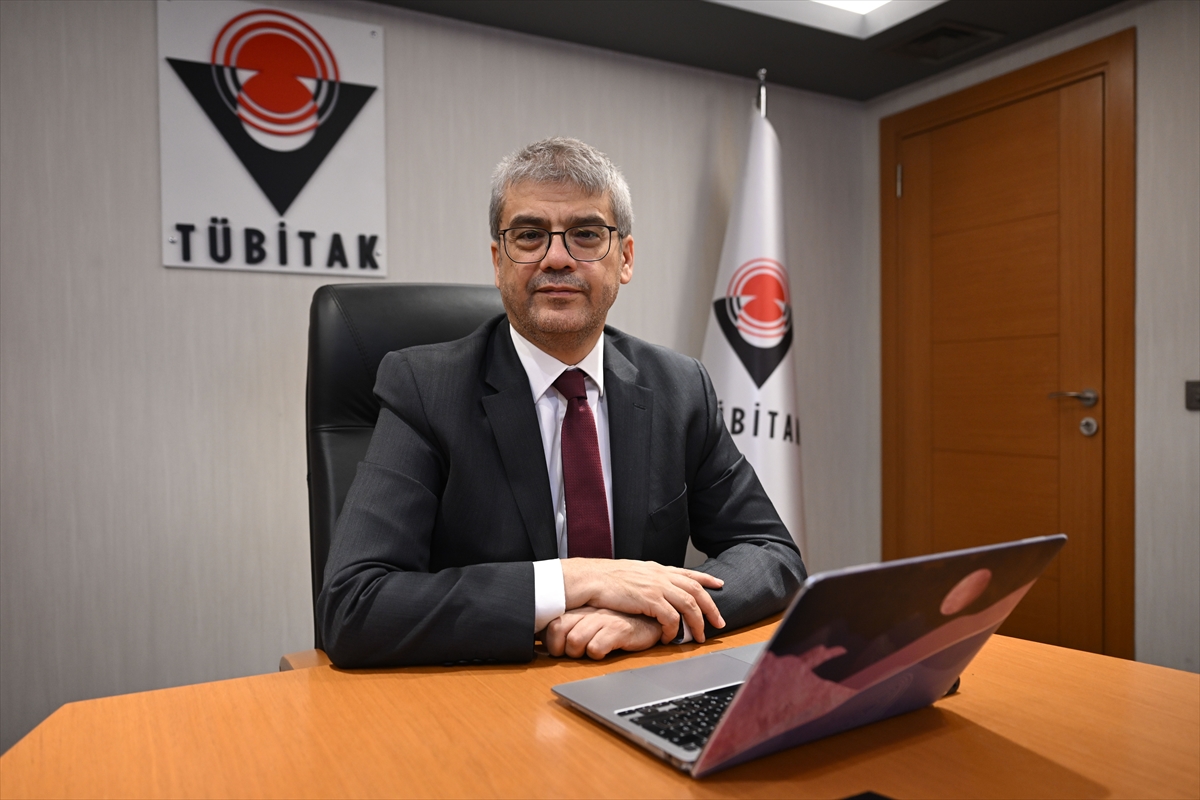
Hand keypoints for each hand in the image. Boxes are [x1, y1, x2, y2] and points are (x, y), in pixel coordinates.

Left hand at [543, 607, 661, 658]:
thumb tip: (545, 642)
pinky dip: (596, 654)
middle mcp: (589, 611)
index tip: (558, 650)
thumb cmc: (618, 624)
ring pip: (574, 640)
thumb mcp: (592, 622)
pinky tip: (605, 651)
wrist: (651, 619)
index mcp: (581, 609)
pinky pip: (596, 647)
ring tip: (590, 651)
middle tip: (573, 654)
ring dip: (578, 653)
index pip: (551, 624)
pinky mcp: (618, 629)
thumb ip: (570, 628)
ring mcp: (603, 619)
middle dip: (561, 649)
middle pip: (558, 630)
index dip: (551, 642)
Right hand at [560, 558, 724, 643]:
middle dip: (710, 607)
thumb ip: (646, 579)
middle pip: (695, 590)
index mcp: (656, 569)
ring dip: (696, 622)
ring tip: (698, 636)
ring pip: (688, 605)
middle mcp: (660, 575)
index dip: (706, 578)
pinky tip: (670, 638)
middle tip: (719, 622)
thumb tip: (653, 588)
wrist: (590, 579)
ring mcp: (656, 586)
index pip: (688, 572)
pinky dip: (674, 629)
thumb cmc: (604, 579)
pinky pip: (670, 617)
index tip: (719, 584)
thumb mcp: (631, 573)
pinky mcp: (649, 600)